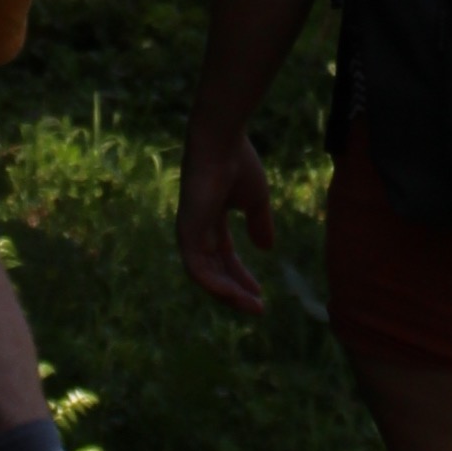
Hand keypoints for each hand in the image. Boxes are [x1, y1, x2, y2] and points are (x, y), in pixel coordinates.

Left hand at [177, 116, 277, 313]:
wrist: (222, 142)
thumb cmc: (239, 163)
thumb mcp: (256, 200)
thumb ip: (259, 224)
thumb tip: (266, 249)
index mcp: (210, 219)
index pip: (223, 256)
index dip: (241, 276)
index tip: (260, 294)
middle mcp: (196, 228)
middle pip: (214, 270)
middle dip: (236, 290)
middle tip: (257, 308)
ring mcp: (188, 232)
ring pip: (205, 275)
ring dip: (228, 293)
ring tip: (252, 306)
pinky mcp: (186, 233)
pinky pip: (197, 270)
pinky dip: (215, 284)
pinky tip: (235, 294)